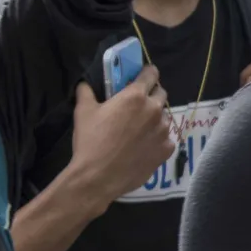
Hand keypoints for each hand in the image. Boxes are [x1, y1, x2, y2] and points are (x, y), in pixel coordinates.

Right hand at [65, 67, 176, 208]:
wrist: (98, 177)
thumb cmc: (91, 141)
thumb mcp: (83, 111)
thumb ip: (86, 92)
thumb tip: (84, 83)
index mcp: (135, 96)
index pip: (151, 74)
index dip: (147, 73)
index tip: (143, 76)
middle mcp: (154, 110)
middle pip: (161, 93)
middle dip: (152, 94)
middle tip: (138, 105)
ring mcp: (163, 131)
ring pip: (164, 117)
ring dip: (155, 118)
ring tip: (140, 130)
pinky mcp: (167, 150)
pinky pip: (167, 139)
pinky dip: (158, 139)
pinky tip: (145, 146)